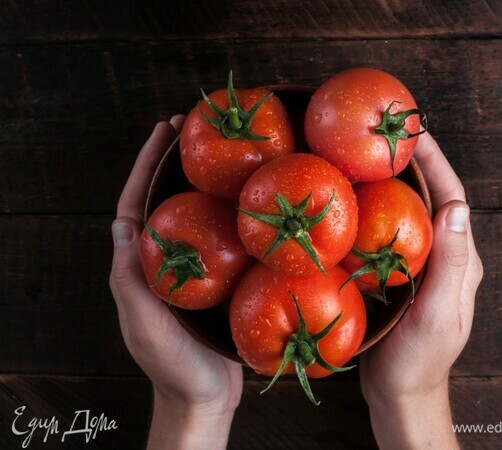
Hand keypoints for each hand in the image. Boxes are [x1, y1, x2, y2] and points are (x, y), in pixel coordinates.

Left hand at [109, 117, 241, 448]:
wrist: (206, 396)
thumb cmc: (174, 365)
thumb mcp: (144, 323)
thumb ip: (130, 279)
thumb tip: (122, 224)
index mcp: (139, 266)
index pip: (135, 205)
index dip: (146, 167)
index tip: (162, 133)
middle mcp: (162, 261)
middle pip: (164, 201)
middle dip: (173, 164)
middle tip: (193, 128)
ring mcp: (189, 269)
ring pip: (193, 216)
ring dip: (202, 183)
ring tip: (222, 153)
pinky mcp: (215, 280)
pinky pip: (219, 238)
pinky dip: (228, 214)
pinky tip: (247, 201)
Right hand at [359, 132, 482, 448]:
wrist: (401, 391)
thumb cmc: (418, 360)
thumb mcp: (437, 314)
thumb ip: (450, 264)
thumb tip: (456, 208)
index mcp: (460, 261)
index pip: (452, 199)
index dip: (436, 163)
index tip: (416, 132)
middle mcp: (444, 256)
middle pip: (432, 198)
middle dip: (415, 163)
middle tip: (387, 134)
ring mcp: (421, 265)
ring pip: (410, 213)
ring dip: (395, 182)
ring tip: (368, 156)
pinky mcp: (398, 274)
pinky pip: (390, 233)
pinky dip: (377, 210)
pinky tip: (356, 202)